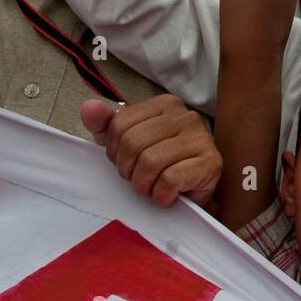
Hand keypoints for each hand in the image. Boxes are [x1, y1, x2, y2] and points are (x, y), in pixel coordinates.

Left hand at [80, 96, 221, 208]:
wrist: (194, 194)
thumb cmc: (161, 166)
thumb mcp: (127, 142)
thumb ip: (105, 125)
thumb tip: (89, 108)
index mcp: (165, 104)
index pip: (119, 125)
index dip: (115, 152)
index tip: (128, 162)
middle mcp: (186, 115)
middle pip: (133, 143)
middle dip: (128, 170)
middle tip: (139, 179)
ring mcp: (202, 138)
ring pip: (150, 162)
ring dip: (144, 185)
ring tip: (153, 188)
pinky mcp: (211, 162)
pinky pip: (169, 180)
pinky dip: (162, 195)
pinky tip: (168, 195)